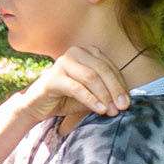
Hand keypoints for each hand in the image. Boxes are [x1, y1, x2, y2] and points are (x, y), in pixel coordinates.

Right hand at [13, 44, 138, 127]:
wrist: (36, 107)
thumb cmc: (64, 99)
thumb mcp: (90, 93)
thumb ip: (105, 91)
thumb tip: (126, 99)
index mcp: (86, 52)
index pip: (109, 67)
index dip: (120, 84)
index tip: (127, 103)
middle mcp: (74, 53)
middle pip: (102, 70)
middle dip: (115, 90)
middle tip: (122, 107)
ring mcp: (62, 63)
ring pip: (91, 77)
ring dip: (104, 95)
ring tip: (111, 111)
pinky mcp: (53, 78)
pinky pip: (77, 88)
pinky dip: (91, 99)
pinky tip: (100, 110)